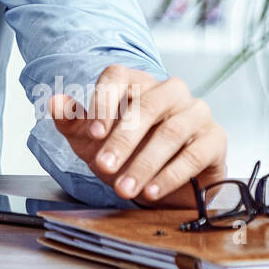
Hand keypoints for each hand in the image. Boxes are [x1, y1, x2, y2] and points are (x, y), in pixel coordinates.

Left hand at [48, 64, 227, 207]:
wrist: (161, 184)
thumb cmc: (124, 153)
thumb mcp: (91, 141)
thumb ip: (72, 121)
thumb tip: (53, 101)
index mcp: (136, 82)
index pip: (117, 76)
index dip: (104, 102)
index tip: (92, 133)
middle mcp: (169, 90)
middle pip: (146, 106)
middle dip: (122, 141)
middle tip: (104, 168)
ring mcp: (195, 111)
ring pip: (170, 131)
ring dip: (144, 164)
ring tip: (125, 189)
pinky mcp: (215, 137)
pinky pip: (195, 153)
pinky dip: (170, 175)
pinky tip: (152, 191)